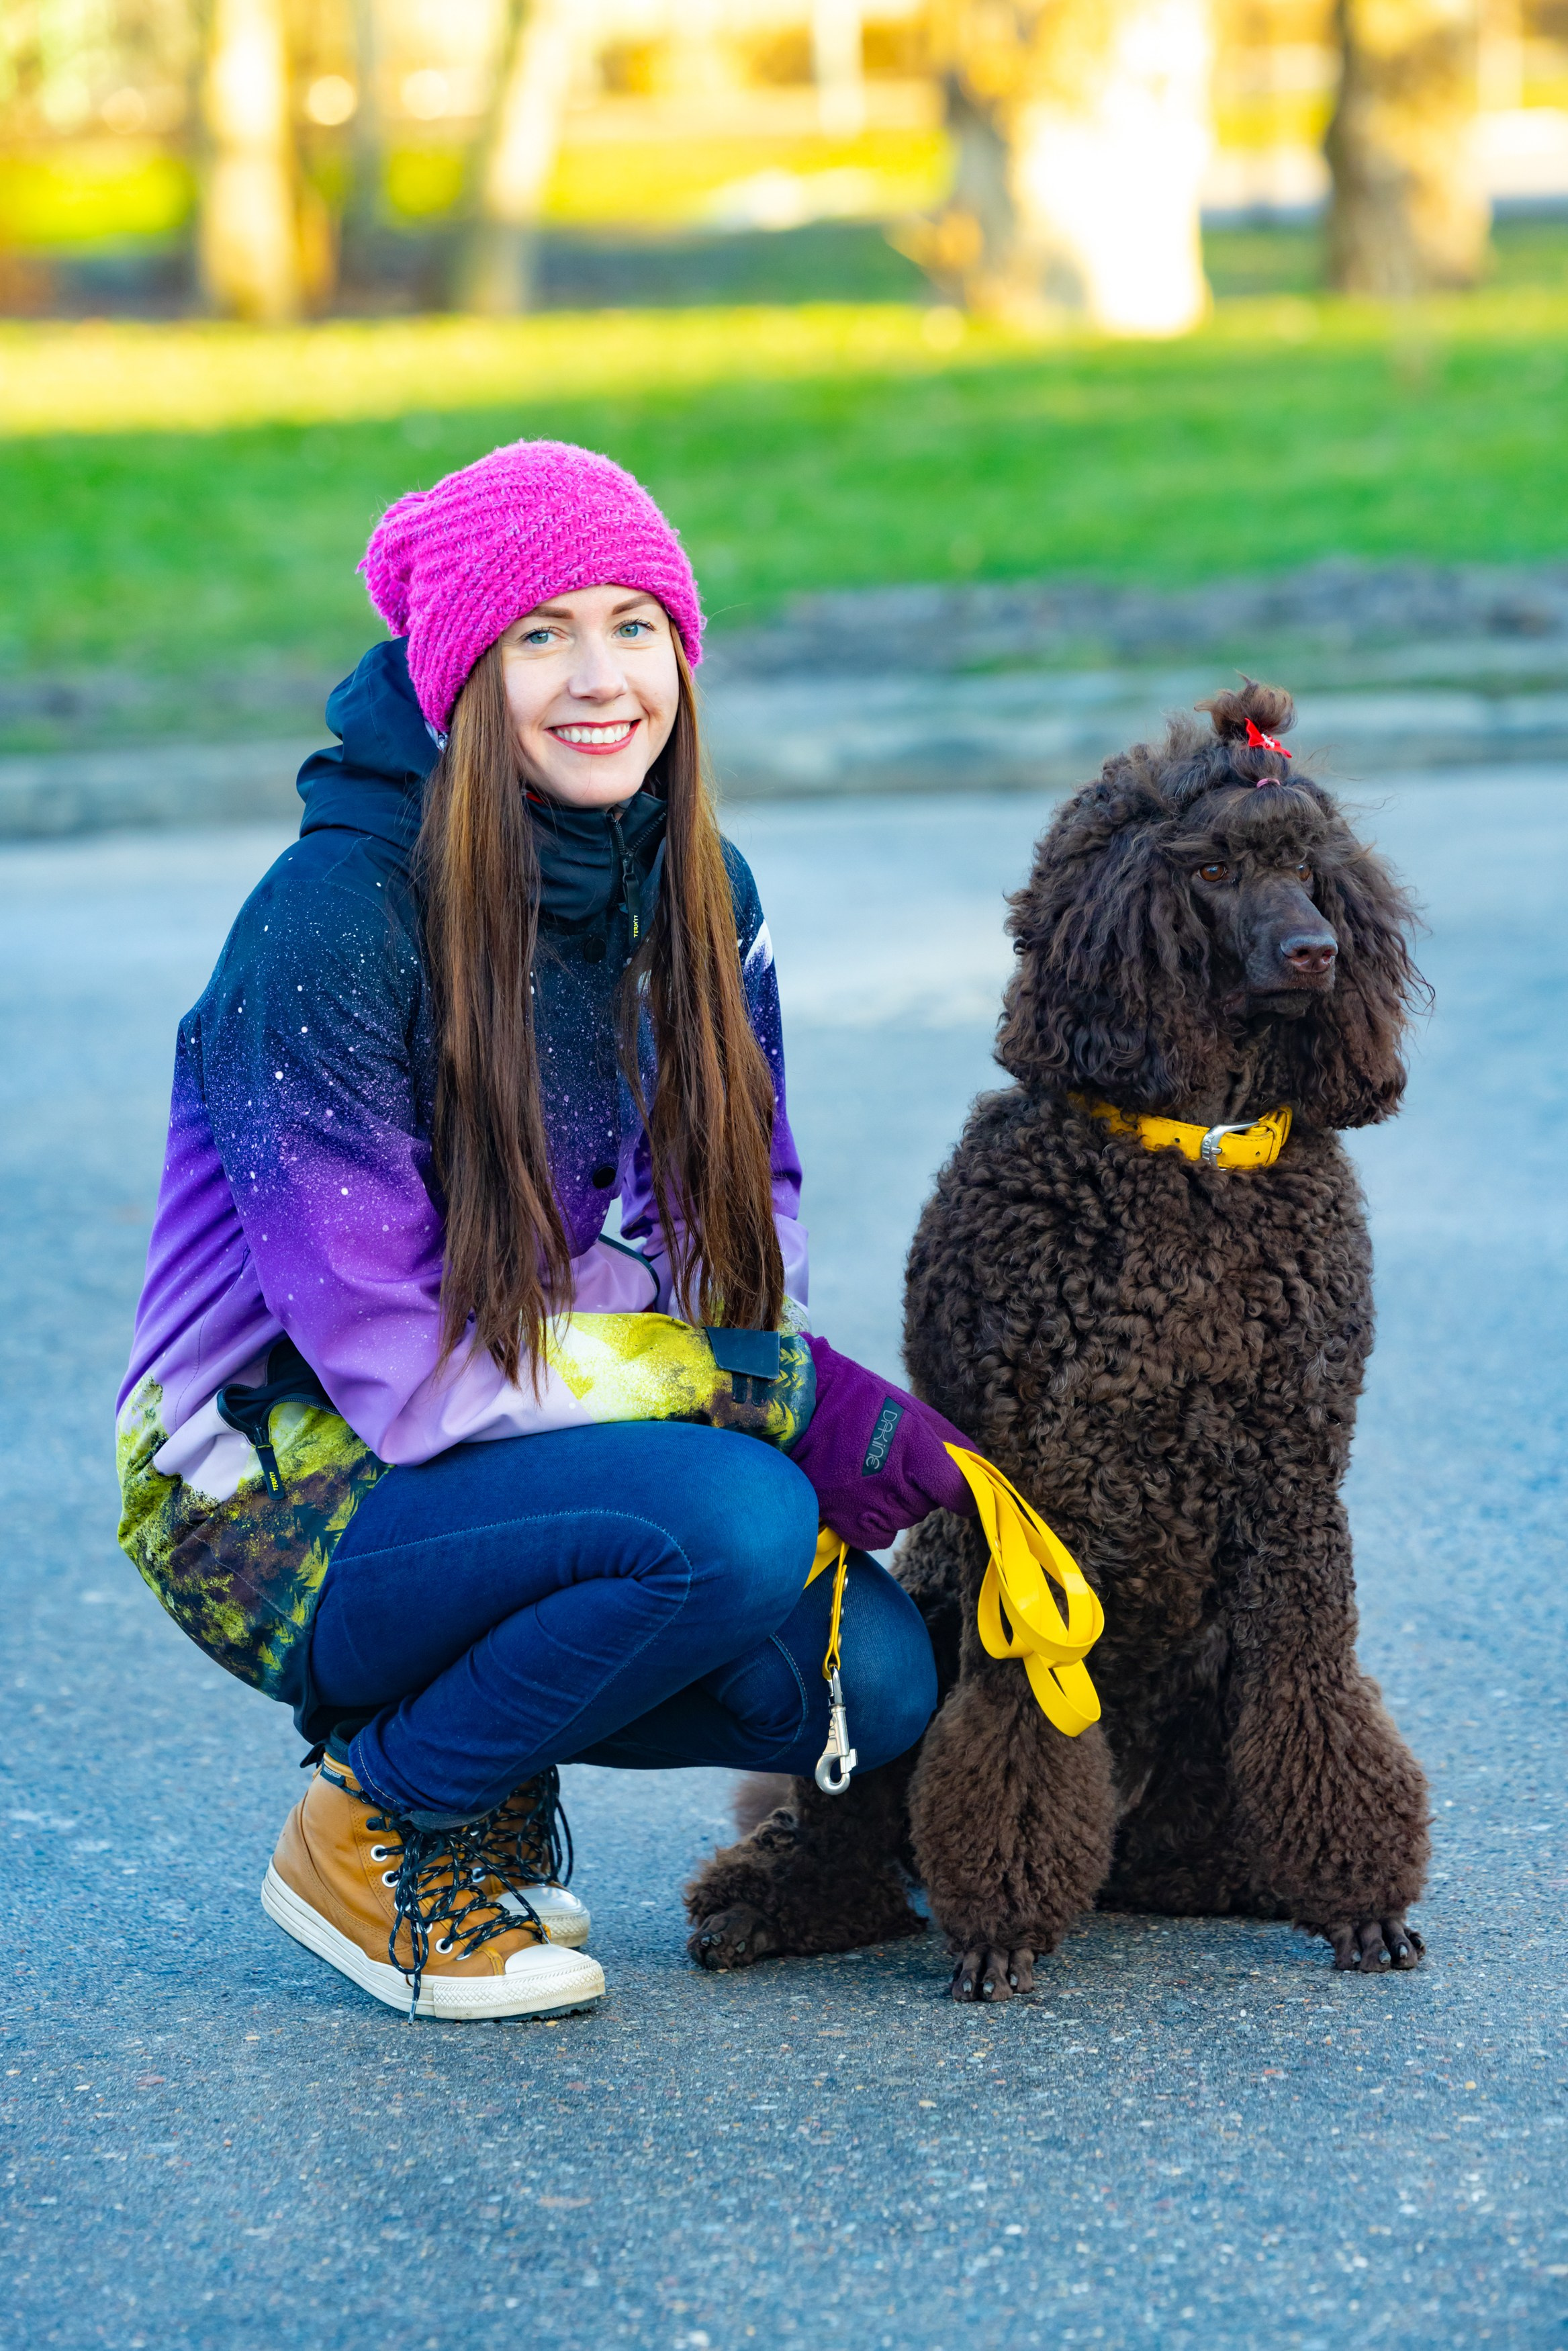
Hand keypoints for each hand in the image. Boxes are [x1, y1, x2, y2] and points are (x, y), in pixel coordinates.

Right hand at [787, 1335, 977, 1550]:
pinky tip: (861, 1498)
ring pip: (901, 1522)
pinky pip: (874, 1538)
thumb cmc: (861, 1400)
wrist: (801, 1404)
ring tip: (871, 1475)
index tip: (960, 1495)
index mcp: (915, 1448)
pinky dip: (874, 1525)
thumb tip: (978, 1467)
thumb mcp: (913, 1410)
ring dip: (894, 1506)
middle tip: (893, 1462)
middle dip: (918, 1490)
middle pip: (926, 1507)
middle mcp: (892, 1481)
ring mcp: (864, 1503)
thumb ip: (950, 1441)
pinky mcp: (840, 1518)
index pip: (957, 1491)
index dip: (964, 1496)